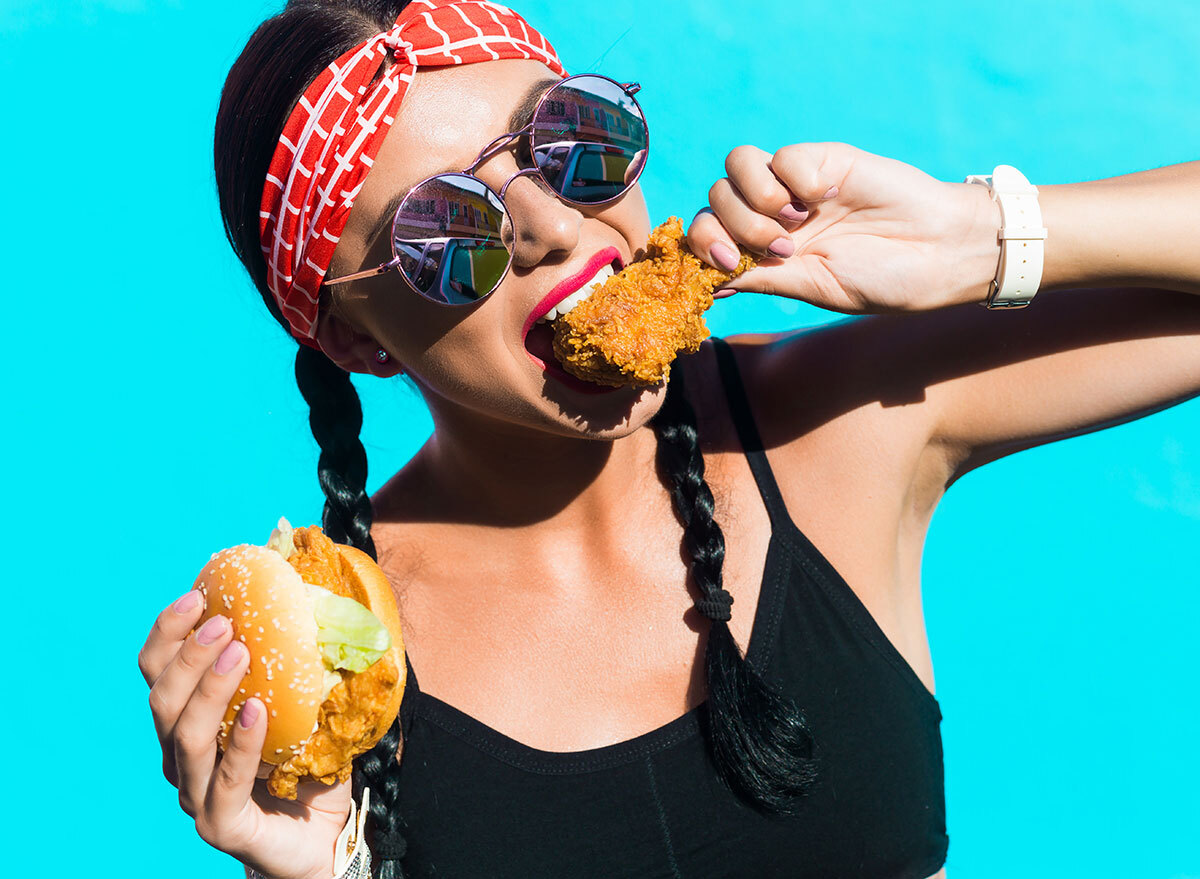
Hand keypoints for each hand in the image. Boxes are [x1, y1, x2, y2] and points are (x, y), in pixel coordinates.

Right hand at [139, 590, 350, 878]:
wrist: (328, 836)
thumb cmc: (311, 768)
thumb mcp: (308, 705)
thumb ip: (301, 662)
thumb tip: (321, 599)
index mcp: (191, 723)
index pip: (159, 673)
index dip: (169, 633)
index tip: (196, 596)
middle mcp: (182, 758)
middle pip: (162, 700)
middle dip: (188, 656)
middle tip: (223, 623)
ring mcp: (197, 794)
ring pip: (185, 736)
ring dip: (209, 689)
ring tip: (240, 653)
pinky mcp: (220, 825)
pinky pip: (224, 780)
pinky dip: (240, 742)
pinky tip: (257, 711)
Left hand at [687, 142, 1002, 313]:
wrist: (937, 254)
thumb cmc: (880, 278)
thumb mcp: (811, 286)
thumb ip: (757, 276)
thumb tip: (704, 283)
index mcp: (762, 247)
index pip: (705, 230)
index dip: (702, 242)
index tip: (727, 262)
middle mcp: (771, 212)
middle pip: (715, 197)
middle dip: (737, 227)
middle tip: (784, 248)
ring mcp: (794, 183)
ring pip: (737, 165)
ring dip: (757, 197)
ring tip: (798, 222)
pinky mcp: (823, 158)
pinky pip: (784, 154)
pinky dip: (797, 177)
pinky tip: (828, 196)